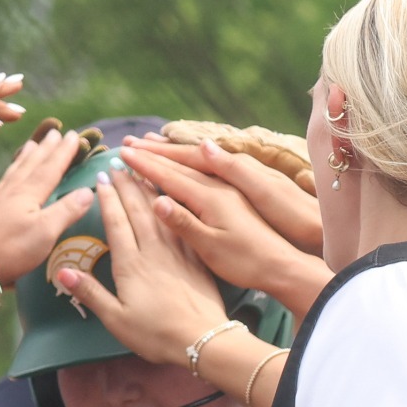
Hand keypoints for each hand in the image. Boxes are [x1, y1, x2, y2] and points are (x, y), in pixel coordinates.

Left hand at [0, 127, 95, 285]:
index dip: (64, 152)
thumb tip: (88, 191)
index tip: (73, 135)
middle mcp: (13, 191)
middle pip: (33, 164)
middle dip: (47, 148)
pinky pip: (5, 181)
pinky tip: (10, 175)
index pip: (51, 168)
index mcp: (29, 193)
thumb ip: (67, 210)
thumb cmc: (11, 248)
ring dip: (27, 156)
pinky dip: (11, 172)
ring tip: (32, 144)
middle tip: (56, 132)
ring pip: (17, 170)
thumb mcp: (45, 231)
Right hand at [56, 167, 227, 368]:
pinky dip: (174, 204)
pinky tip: (171, 194)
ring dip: (149, 187)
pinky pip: (181, 222)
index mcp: (131, 264)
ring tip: (141, 168)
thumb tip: (62, 271)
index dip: (109, 199)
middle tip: (118, 163)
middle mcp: (153, 251)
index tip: (101, 177)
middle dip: (127, 184)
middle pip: (138, 210)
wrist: (203, 340)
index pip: (117, 223)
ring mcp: (177, 252)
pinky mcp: (195, 258)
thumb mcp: (117, 319)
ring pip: (161, 211)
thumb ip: (90, 293)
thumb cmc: (156, 335)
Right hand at [118, 144, 331, 318]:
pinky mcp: (237, 195)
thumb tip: (157, 200)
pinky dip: (190, 161)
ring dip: (170, 152)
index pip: (171, 175)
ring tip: (151, 142)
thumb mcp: (211, 247)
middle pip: (182, 163)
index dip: (145, 164)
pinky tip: (187, 159)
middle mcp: (221, 186)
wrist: (283, 265)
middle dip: (153, 152)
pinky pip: (207, 169)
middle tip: (128, 141)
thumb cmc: (246, 262)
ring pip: (195, 163)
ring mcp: (231, 188)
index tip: (122, 153)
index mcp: (211, 197)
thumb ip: (184, 222)